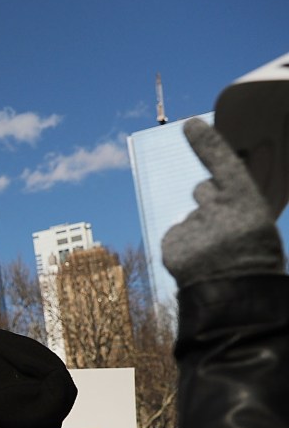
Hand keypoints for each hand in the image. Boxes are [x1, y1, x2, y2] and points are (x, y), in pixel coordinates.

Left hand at [162, 118, 283, 286]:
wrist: (238, 303)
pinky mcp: (171, 246)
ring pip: (190, 217)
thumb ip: (235, 203)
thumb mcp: (256, 225)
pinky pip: (175, 236)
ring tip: (215, 255)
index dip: (207, 142)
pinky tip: (199, 264)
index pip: (222, 163)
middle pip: (202, 191)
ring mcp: (192, 229)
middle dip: (209, 202)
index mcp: (247, 204)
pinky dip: (184, 246)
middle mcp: (217, 211)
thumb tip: (206, 186)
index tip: (191, 124)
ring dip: (199, 229)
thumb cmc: (253, 261)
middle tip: (226, 230)